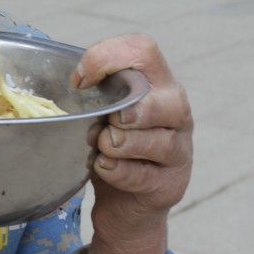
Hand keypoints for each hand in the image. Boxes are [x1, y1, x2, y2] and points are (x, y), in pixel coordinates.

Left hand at [74, 34, 192, 243]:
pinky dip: (116, 171)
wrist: (125, 204)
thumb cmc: (110, 148)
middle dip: (122, 110)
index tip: (79, 81)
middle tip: (104, 123)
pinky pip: (143, 175)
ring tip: (101, 147)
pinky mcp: (171, 184)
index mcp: (157, 84)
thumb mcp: (101, 112)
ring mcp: (179, 149)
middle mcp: (176, 111)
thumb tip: (74, 83)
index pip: (143, 49)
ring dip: (116, 144)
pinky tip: (103, 167)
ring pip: (156, 140)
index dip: (106, 57)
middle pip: (159, 97)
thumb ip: (93, 93)